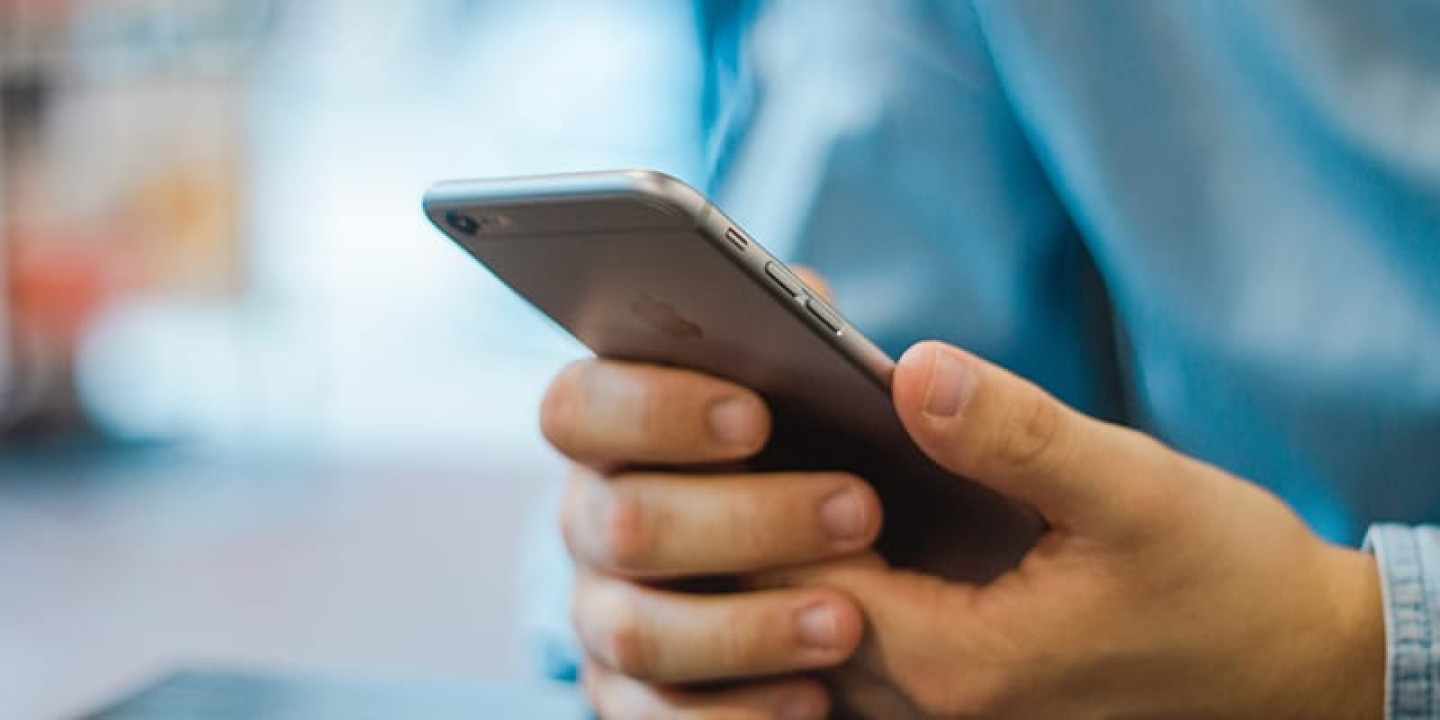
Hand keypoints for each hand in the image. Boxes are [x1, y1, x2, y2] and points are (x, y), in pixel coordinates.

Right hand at [544, 357, 882, 718]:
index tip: (757, 420)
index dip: (653, 411)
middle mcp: (594, 517)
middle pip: (619, 523)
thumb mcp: (846, 386)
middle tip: (860, 510)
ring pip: (635, 631)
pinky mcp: (632, 695)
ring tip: (848, 622)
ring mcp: (606, 611)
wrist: (862, 546)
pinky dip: (732, 714)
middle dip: (742, 522)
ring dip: (743, 630)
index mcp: (614, 423)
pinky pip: (654, 719)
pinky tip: (814, 698)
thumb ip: (871, 362)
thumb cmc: (828, 438)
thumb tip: (926, 378)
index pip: (580, 409)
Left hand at [759, 342, 1385, 718]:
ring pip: (815, 628)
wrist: (1295, 663)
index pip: (798, 580)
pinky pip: (859, 637)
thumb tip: (912, 369)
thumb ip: (1014, 434)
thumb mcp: (1129, 489)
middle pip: (788, 611)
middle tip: (748, 413)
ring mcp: (943, 709)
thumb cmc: (1226, 580)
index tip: (753, 401)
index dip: (765, 490)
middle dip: (761, 516)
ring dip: (792, 547)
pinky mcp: (962, 691)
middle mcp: (931, 705)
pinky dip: (837, 571)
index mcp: (956, 664)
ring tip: (786, 446)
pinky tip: (848, 500)